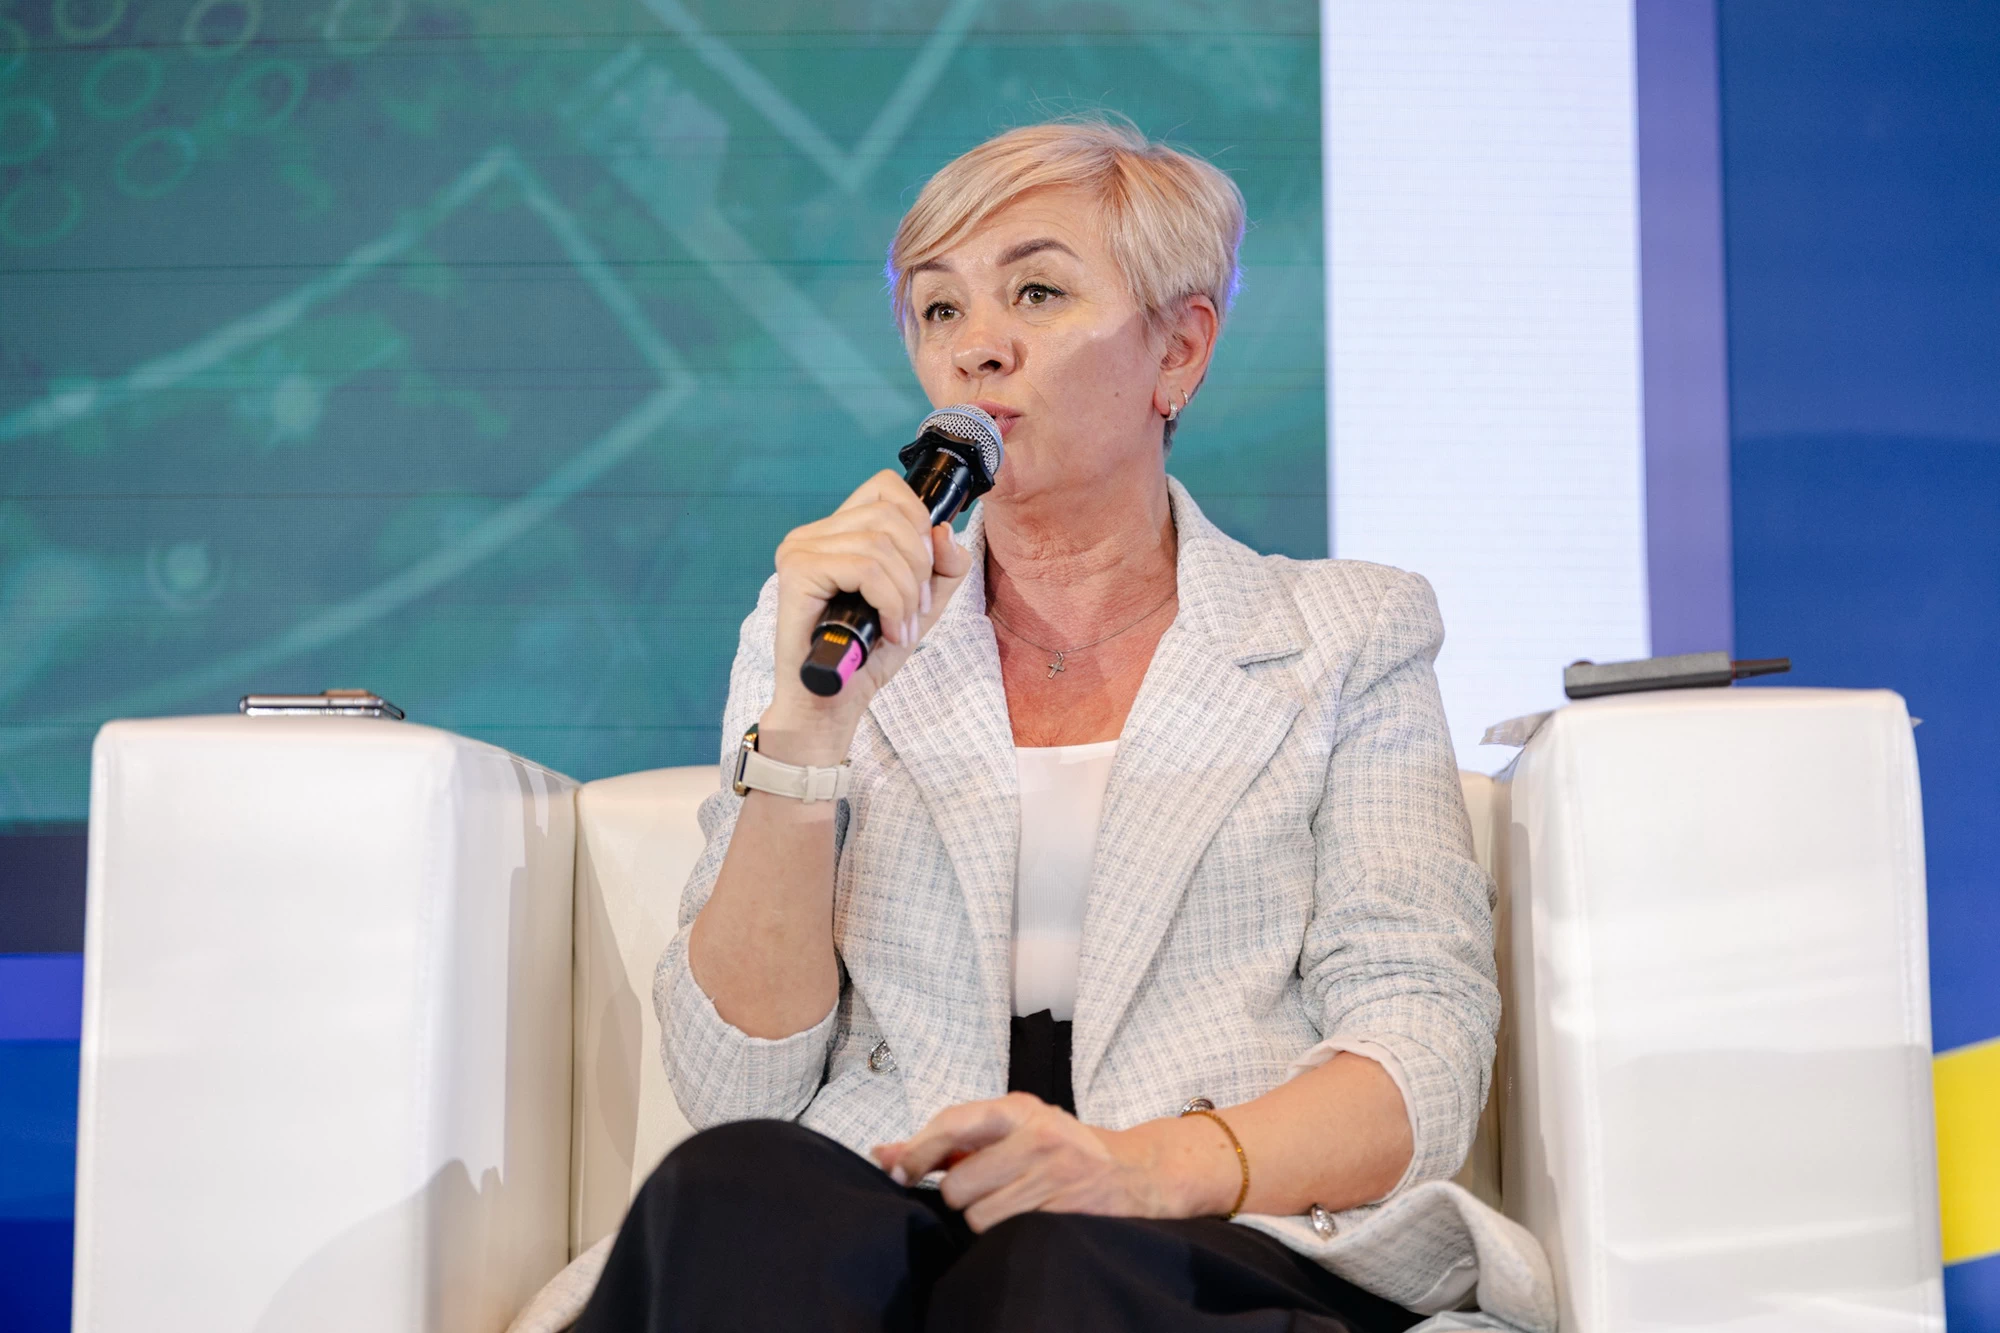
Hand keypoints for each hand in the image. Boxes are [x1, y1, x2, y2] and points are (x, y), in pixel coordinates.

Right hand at [763, 469, 974, 761]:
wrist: (830, 704)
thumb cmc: (866, 655)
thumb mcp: (920, 605)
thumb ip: (943, 568)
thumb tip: (945, 532)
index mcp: (837, 532)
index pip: (885, 487)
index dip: (919, 520)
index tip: (927, 569)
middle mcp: (813, 533)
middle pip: (890, 514)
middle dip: (920, 565)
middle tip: (917, 609)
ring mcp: (800, 550)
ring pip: (881, 544)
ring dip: (907, 592)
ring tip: (902, 627)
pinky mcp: (797, 572)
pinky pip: (865, 569)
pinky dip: (891, 603)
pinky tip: (888, 631)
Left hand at [871, 1092, 1236, 1232]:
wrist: (1136, 1172)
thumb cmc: (1062, 1149)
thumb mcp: (1013, 1129)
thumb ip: (951, 1141)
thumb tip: (884, 1155)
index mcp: (1019, 1109)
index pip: (951, 1125)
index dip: (918, 1152)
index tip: (900, 1172)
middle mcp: (1036, 1137)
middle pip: (959, 1185)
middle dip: (961, 1195)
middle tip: (986, 1188)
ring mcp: (1053, 1176)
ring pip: (979, 1217)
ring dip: (985, 1218)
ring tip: (1012, 1203)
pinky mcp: (1064, 1211)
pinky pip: (1008, 1234)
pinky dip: (1008, 1233)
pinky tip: (1028, 1217)